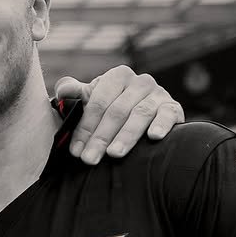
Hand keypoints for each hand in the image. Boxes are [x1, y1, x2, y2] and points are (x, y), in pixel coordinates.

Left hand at [54, 66, 183, 164]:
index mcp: (118, 76)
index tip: (76, 151)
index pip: (98, 102)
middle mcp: (140, 81)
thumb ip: (76, 95)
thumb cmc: (113, 109)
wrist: (148, 116)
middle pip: (117, 111)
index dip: (85, 127)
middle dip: (101, 137)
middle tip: (90, 159)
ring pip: (140, 115)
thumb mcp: (93, 100)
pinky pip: (168, 115)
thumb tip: (62, 91)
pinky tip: (154, 137)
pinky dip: (161, 125)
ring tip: (114, 154)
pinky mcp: (173, 107)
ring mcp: (158, 94)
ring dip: (126, 136)